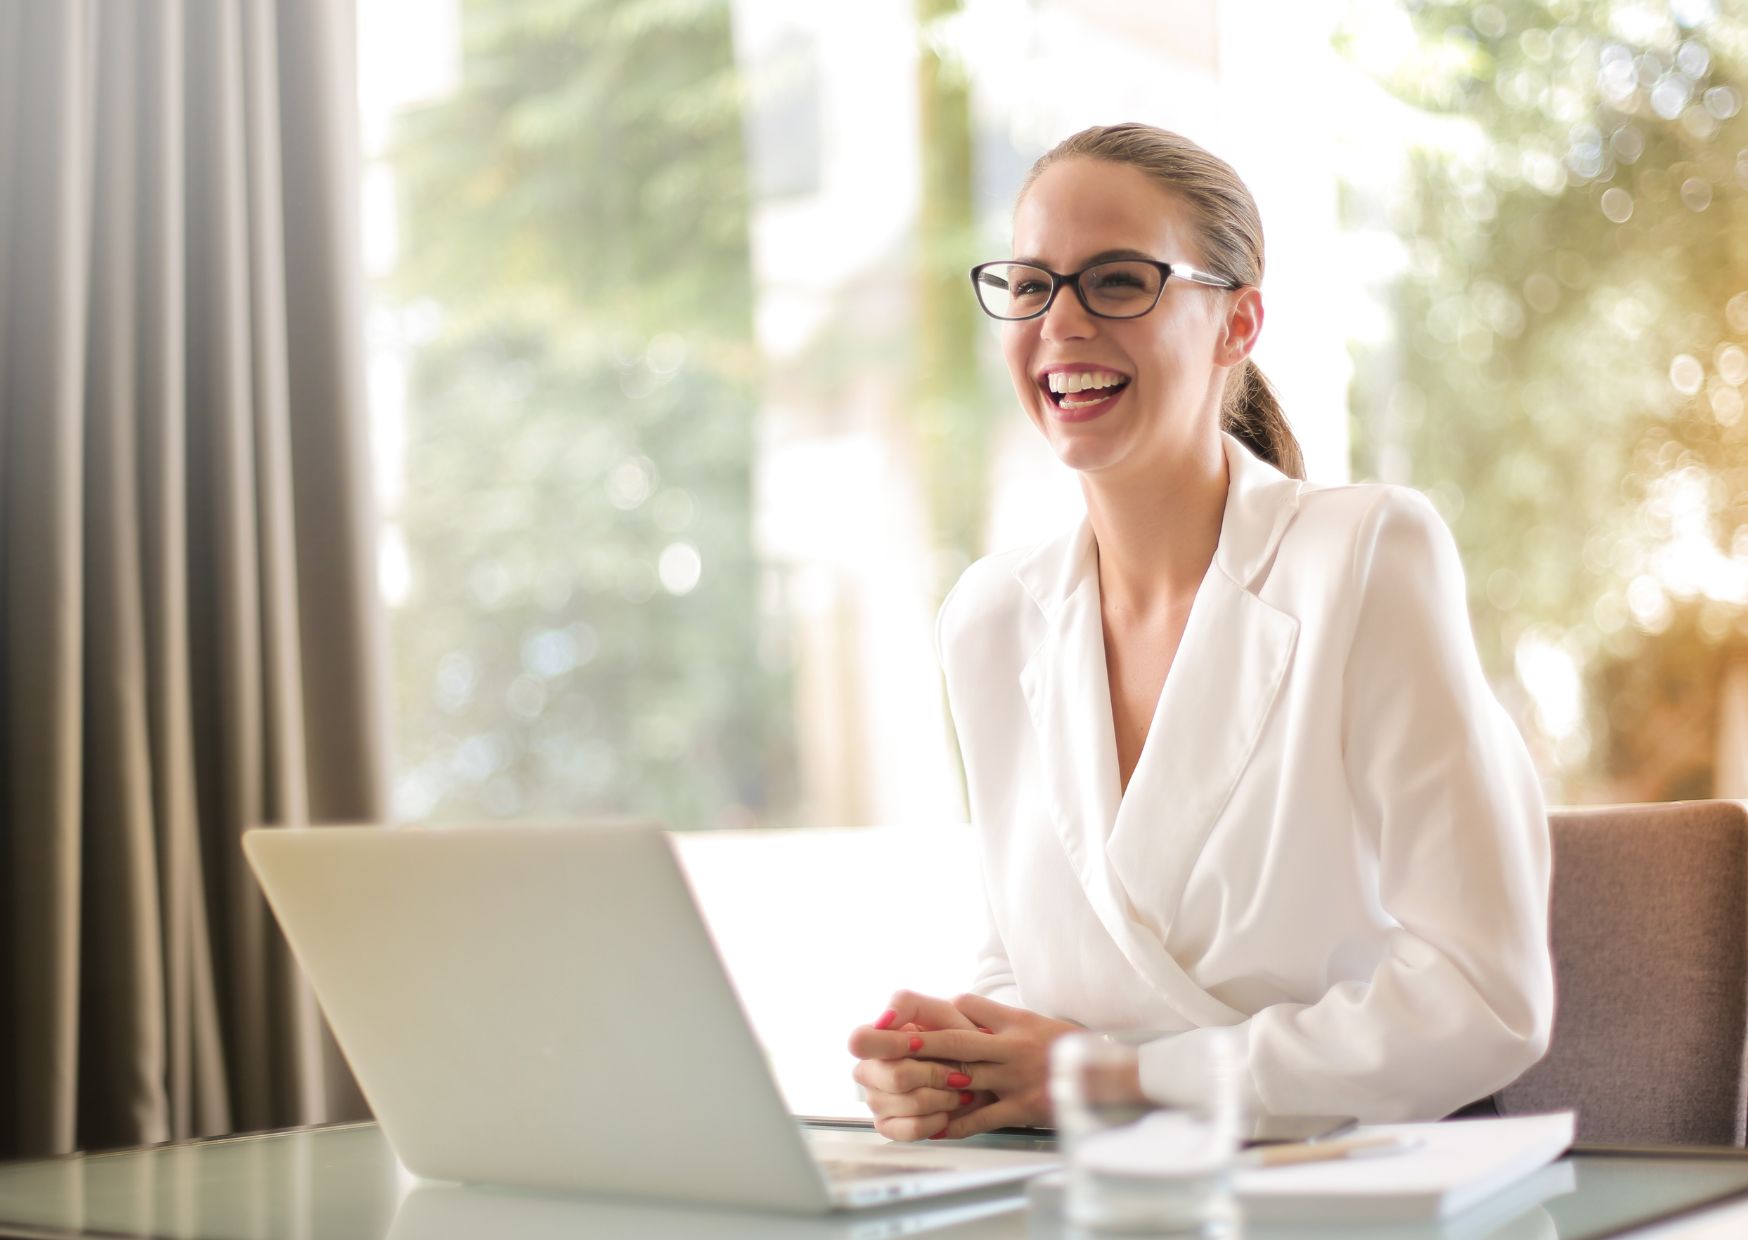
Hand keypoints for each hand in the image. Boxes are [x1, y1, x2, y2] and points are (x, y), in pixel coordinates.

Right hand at [846, 991, 990, 1141]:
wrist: (981, 1074)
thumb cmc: (959, 1038)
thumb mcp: (941, 1011)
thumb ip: (907, 1004)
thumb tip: (882, 1021)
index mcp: (874, 1038)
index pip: (859, 1041)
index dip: (890, 1045)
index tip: (920, 1044)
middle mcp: (868, 1070)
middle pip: (893, 1077)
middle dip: (934, 1074)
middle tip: (957, 1072)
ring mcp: (876, 1100)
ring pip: (907, 1104)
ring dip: (943, 1097)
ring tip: (959, 1091)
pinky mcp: (889, 1125)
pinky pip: (910, 1129)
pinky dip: (937, 1120)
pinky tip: (947, 1111)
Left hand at [848, 991, 1080, 1138]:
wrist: (1110, 1076)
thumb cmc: (1066, 1049)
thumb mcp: (1035, 1022)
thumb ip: (999, 1019)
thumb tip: (962, 1010)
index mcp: (1013, 1021)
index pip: (967, 1006)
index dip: (937, 1010)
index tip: (904, 1016)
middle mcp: (1010, 1046)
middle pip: (955, 1040)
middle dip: (917, 1041)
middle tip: (882, 1041)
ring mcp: (1015, 1077)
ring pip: (963, 1077)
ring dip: (927, 1082)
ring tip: (895, 1084)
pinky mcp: (1022, 1107)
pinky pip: (982, 1117)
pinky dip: (956, 1124)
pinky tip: (933, 1128)